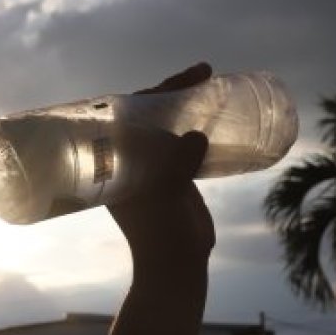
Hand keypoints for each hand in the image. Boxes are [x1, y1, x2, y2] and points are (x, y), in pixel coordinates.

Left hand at [107, 63, 215, 275]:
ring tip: (212, 81)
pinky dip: (200, 125)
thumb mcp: (166, 193)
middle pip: (150, 113)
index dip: (153, 91)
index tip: (179, 79)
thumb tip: (197, 135)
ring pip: (169, 124)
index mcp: (115, 159)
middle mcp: (130, 158)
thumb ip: (177, 163)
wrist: (178, 263)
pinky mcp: (175, 175)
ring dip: (189, 103)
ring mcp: (153, 165)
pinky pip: (185, 141)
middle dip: (174, 90)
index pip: (128, 113)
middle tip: (203, 71)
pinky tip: (220, 114)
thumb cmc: (160, 232)